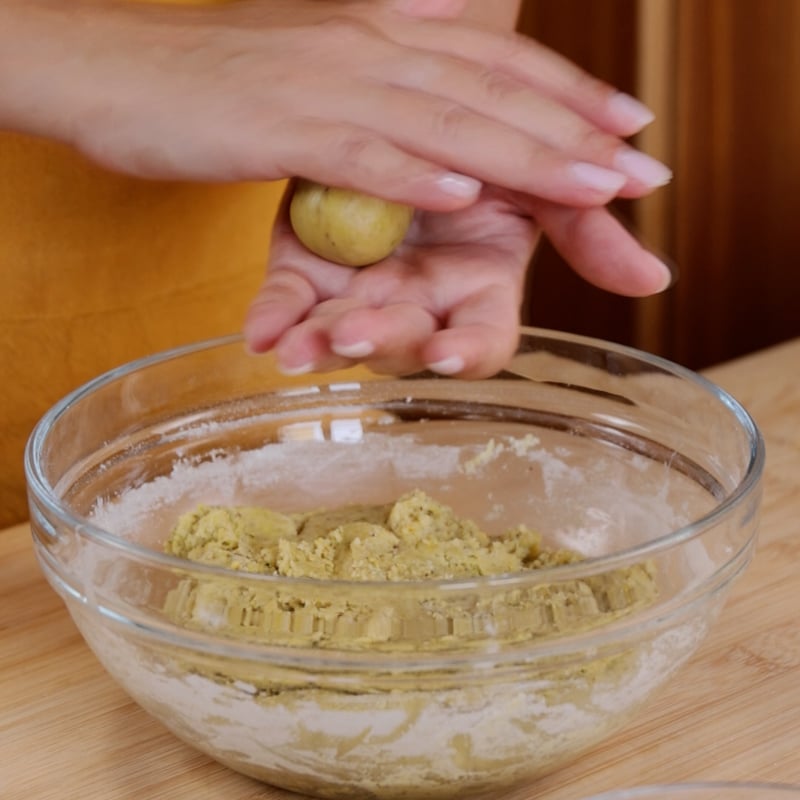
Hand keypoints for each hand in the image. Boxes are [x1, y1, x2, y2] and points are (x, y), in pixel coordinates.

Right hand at [2, 0, 668, 211]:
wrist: (108, 69)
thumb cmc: (209, 82)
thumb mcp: (307, 64)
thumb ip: (373, 68)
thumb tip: (427, 71)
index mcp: (375, 35)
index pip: (492, 60)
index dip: (565, 92)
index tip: (626, 124)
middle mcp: (363, 49)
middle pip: (486, 91)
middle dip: (571, 131)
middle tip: (640, 165)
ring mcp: (322, 86)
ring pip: (441, 123)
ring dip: (520, 157)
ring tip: (590, 189)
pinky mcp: (276, 129)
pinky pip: (358, 156)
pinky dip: (414, 178)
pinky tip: (464, 200)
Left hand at [243, 187, 670, 378]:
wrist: (418, 105)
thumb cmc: (487, 151)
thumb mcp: (537, 184)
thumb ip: (587, 230)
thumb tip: (657, 280)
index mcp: (478, 288)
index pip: (484, 339)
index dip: (468, 351)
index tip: (447, 352)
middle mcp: (422, 299)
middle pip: (407, 339)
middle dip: (382, 339)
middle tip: (353, 332)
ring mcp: (363, 290)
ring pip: (342, 330)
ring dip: (318, 342)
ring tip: (293, 346)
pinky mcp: (308, 273)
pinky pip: (288, 304)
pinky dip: (274, 318)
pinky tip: (261, 333)